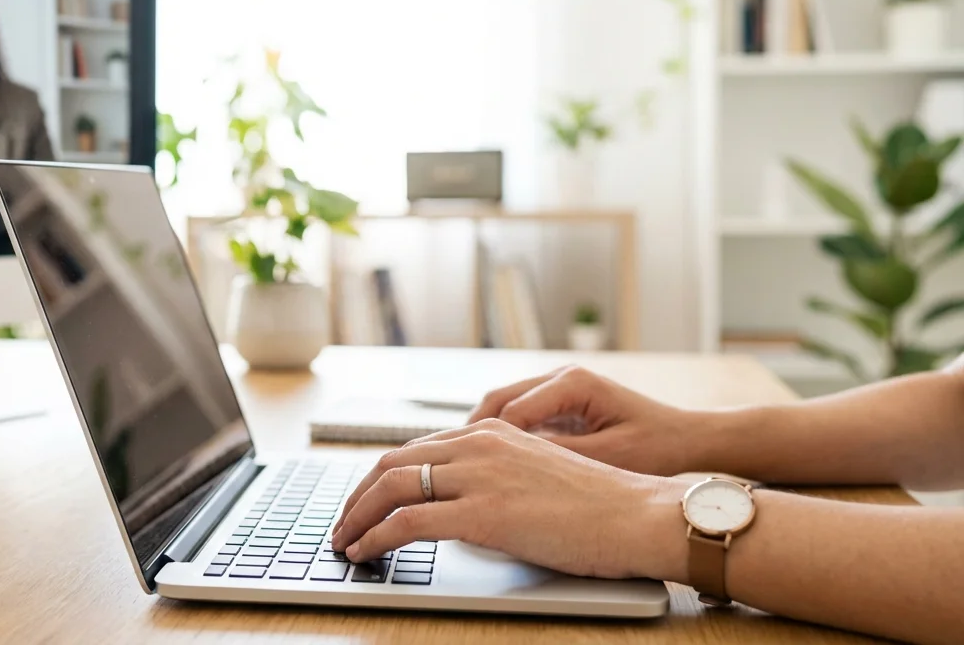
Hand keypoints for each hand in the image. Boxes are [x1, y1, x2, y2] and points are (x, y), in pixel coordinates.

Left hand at [330, 419, 687, 580]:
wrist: (639, 515)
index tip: (366, 500)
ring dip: (358, 516)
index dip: (382, 477)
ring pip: (391, 487)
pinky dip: (376, 537)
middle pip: (393, 463)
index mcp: (492, 431)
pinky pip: (408, 521)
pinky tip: (366, 552)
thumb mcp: (537, 474)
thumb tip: (466, 502)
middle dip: (358, 495)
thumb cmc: (602, 506)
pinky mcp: (480, 512)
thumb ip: (498, 477)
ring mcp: (477, 475)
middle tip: (345, 523)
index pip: (418, 449)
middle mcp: (478, 444)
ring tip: (345, 541)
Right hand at [467, 365, 704, 476]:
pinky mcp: (559, 402)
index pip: (512, 410)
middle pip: (497, 400)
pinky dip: (501, 436)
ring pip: (503, 405)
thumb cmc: (656, 447)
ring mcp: (557, 387)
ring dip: (483, 433)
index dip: (486, 444)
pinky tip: (489, 464)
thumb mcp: (609, 458)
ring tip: (462, 465)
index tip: (466, 472)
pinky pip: (518, 415)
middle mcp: (559, 377)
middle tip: (450, 466)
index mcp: (572, 382)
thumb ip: (561, 460)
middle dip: (472, 433)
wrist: (686, 438)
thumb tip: (514, 473)